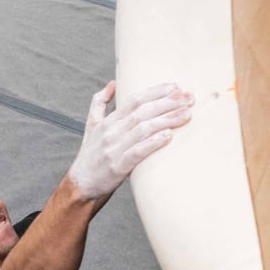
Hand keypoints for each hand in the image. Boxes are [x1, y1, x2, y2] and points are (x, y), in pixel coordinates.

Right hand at [68, 81, 193, 200]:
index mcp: (107, 121)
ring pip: (144, 129)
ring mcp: (114, 148)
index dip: (156, 92)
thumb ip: (99, 103)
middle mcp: (110, 131)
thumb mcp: (91, 126)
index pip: (134, 100)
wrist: (80, 186)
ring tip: (187, 114)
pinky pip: (138, 152)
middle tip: (189, 98)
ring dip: (167, 120)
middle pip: (143, 111)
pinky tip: (169, 136)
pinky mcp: (117, 166)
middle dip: (168, 102)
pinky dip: (153, 143)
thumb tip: (112, 84)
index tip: (176, 87)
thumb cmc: (90, 156)